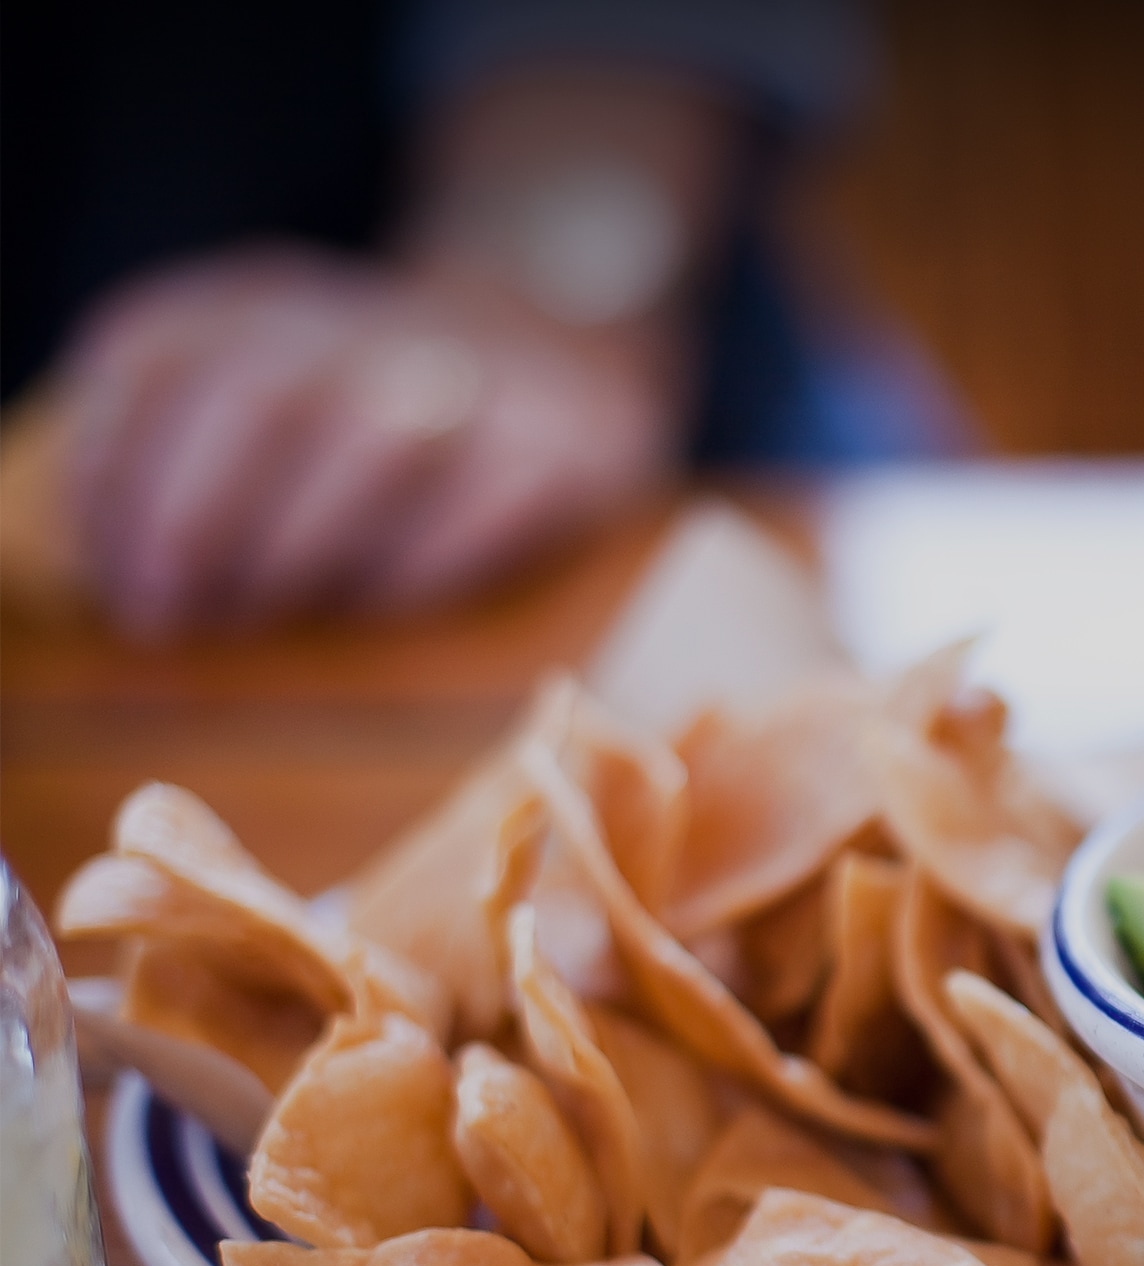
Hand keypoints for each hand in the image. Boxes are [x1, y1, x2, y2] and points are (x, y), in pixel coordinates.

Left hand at [62, 246, 680, 639]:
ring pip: (366, 441)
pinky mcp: (561, 439)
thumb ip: (181, 455)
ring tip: (263, 613)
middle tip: (171, 614)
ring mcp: (477, 373)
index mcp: (258, 300)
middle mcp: (363, 316)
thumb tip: (127, 574)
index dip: (112, 469)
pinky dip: (408, 572)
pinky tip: (373, 606)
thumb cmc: (371, 414)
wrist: (561, 344)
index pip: (151, 354)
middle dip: (194, 519)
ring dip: (294, 549)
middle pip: (254, 396)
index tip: (109, 571)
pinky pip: (470, 511)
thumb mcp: (259, 390)